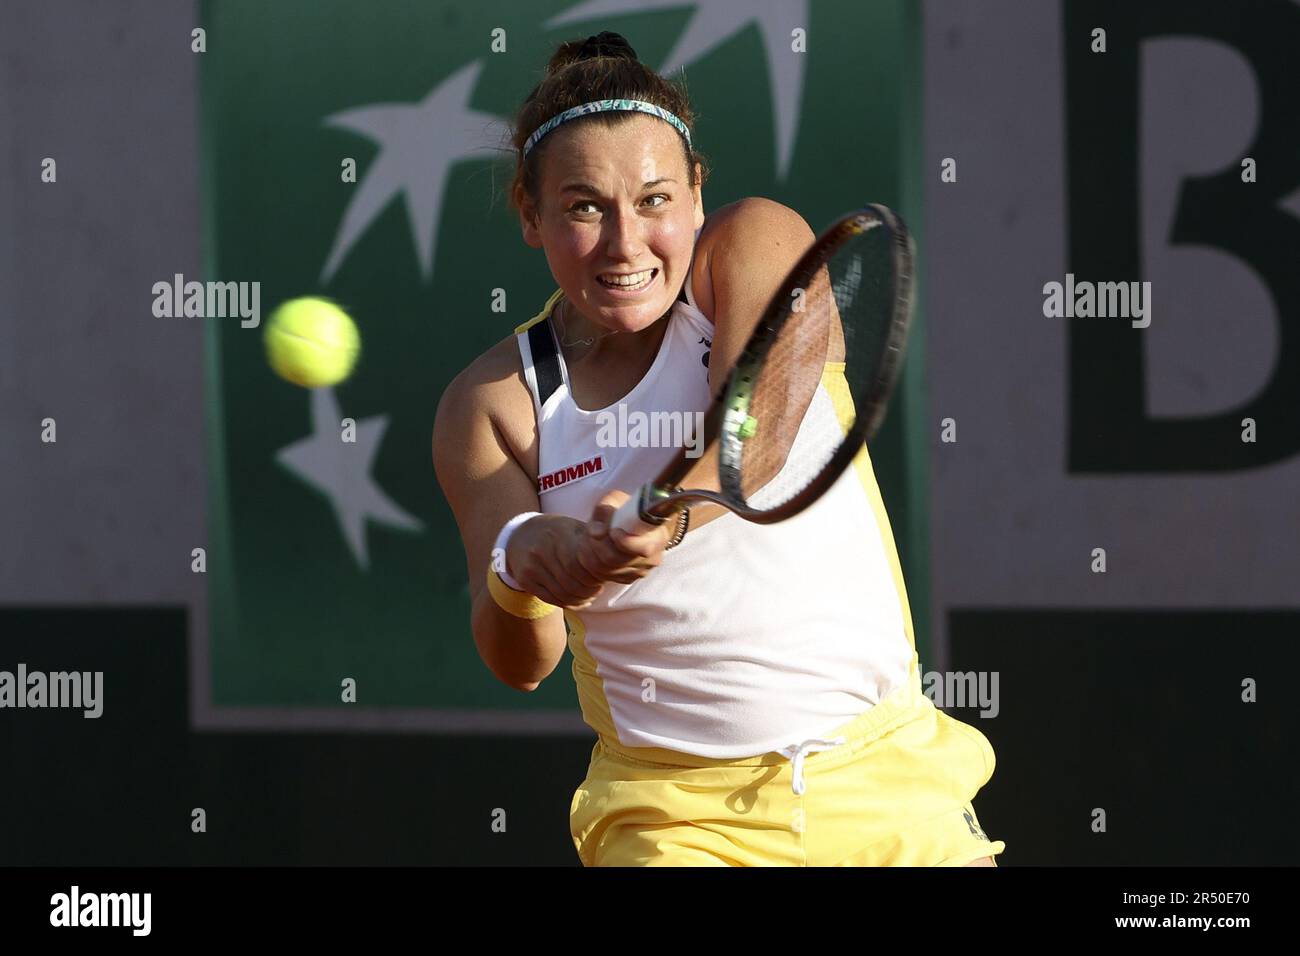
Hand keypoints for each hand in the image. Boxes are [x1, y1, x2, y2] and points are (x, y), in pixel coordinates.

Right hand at [501, 492, 673, 609]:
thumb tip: (623, 550)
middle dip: (592, 587)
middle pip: (576, 581)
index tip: (605, 575)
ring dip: (583, 597)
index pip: (584, 563)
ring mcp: (533, 567)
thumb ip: (595, 540)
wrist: (519, 536)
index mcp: (560, 534)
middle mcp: (544, 550)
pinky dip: (569, 602)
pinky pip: (553, 599)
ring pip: (566, 593)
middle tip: (599, 586)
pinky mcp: (526, 580)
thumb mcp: (574, 529)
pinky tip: (576, 597)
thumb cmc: (556, 532)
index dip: (598, 573)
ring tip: (590, 592)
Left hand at [576, 490, 672, 586]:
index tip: (612, 531)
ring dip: (595, 551)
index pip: (645, 548)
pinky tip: (598, 550)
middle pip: (620, 559)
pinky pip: (606, 574)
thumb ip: (604, 510)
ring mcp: (642, 570)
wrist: (614, 531)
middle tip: (596, 532)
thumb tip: (598, 532)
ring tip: (595, 538)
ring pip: (609, 566)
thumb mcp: (612, 502)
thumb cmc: (618, 513)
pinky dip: (596, 561)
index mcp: (658, 534)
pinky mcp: (629, 579)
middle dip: (601, 544)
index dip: (626, 542)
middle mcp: (654, 556)